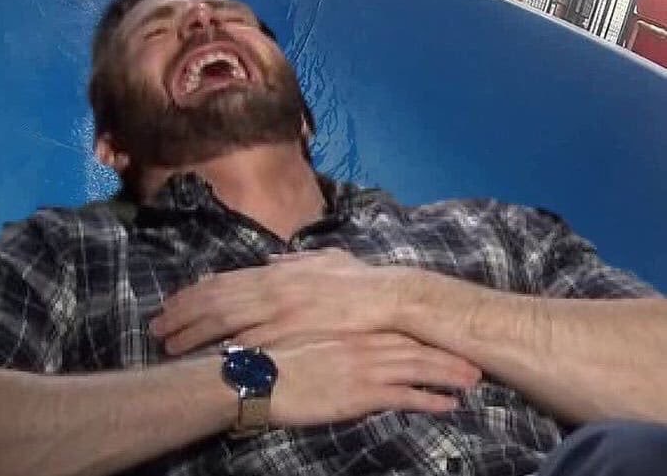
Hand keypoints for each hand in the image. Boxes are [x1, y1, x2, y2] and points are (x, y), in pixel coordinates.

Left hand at [150, 250, 406, 353]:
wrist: (386, 297)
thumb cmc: (357, 279)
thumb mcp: (323, 258)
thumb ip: (293, 259)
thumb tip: (268, 258)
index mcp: (276, 270)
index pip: (223, 280)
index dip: (193, 293)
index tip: (170, 302)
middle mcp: (271, 286)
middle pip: (215, 300)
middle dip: (181, 313)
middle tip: (154, 326)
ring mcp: (280, 309)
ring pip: (225, 321)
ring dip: (192, 333)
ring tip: (167, 345)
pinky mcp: (292, 333)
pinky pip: (251, 343)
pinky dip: (227, 350)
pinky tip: (206, 359)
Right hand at [270, 333, 480, 425]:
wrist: (260, 376)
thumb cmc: (278, 359)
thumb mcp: (307, 337)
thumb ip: (332, 336)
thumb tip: (346, 336)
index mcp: (351, 330)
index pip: (397, 329)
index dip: (425, 335)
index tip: (447, 338)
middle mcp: (363, 344)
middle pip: (414, 347)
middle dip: (446, 356)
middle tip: (474, 362)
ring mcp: (364, 367)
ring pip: (416, 368)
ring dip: (447, 375)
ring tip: (472, 381)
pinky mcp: (361, 394)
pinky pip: (403, 396)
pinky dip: (429, 400)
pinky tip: (448, 405)